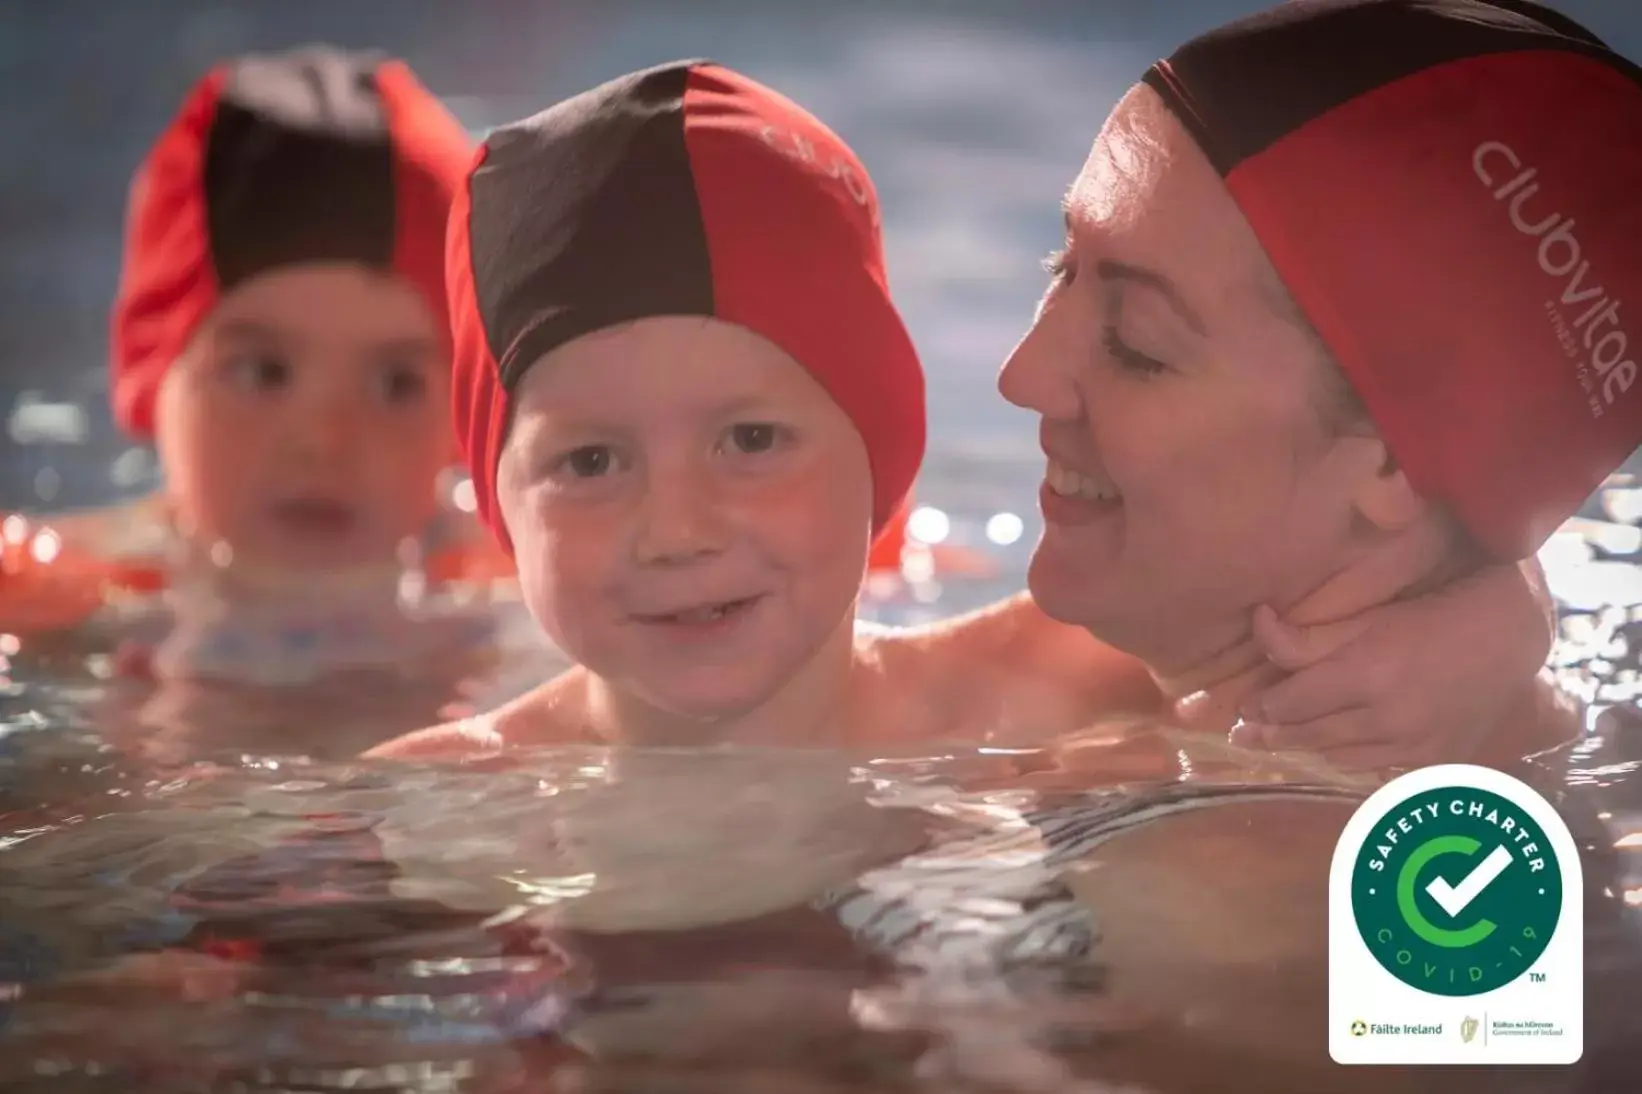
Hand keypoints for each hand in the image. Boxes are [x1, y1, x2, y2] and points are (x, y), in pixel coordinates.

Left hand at [1230, 560, 1555, 769]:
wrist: (1509, 641)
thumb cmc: (1432, 618)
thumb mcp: (1369, 618)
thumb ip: (1309, 635)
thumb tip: (1258, 624)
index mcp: (1369, 673)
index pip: (1293, 702)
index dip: (1263, 706)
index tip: (1243, 706)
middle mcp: (1389, 717)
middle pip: (1310, 734)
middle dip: (1271, 734)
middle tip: (1240, 736)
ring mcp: (1413, 744)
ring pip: (1338, 756)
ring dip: (1306, 748)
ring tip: (1278, 741)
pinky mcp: (1431, 760)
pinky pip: (1372, 766)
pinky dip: (1346, 756)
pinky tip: (1329, 748)